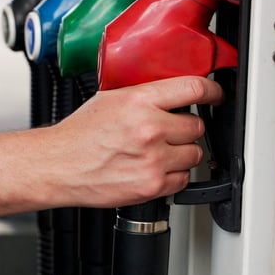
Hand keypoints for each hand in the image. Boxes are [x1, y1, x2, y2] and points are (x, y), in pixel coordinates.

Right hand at [43, 76, 223, 207]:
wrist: (59, 166)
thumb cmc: (79, 134)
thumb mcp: (110, 98)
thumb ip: (144, 95)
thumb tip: (171, 93)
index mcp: (140, 101)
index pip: (194, 89)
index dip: (212, 91)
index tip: (215, 95)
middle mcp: (150, 128)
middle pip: (197, 125)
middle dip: (186, 128)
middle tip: (168, 130)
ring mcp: (154, 159)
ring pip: (195, 153)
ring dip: (182, 152)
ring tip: (158, 151)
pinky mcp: (152, 185)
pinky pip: (183, 179)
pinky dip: (173, 175)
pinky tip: (154, 168)